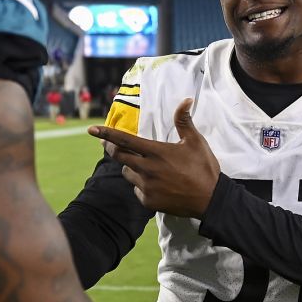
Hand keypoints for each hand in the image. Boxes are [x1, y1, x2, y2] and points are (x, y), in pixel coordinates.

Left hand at [88, 98, 220, 216]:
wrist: (210, 200)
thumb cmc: (203, 168)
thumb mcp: (195, 142)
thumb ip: (184, 121)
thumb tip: (186, 99)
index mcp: (156, 152)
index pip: (124, 140)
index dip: (106, 133)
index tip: (91, 129)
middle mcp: (147, 169)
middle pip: (119, 156)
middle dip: (112, 149)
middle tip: (111, 145)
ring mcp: (146, 187)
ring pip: (127, 173)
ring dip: (131, 168)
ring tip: (147, 168)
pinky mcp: (148, 202)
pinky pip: (137, 190)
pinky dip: (141, 185)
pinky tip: (157, 185)